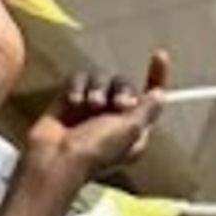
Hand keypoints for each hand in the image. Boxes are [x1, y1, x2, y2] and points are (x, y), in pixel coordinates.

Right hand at [26, 55, 169, 183]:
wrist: (55, 160)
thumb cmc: (97, 150)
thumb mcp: (131, 130)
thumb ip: (147, 109)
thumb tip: (160, 94)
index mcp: (133, 129)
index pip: (150, 97)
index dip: (157, 76)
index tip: (159, 55)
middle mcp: (113, 118)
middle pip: (124, 84)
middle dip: (121, 89)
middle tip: (117, 104)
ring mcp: (90, 109)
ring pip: (100, 79)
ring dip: (97, 89)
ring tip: (90, 104)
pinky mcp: (69, 101)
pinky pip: (78, 79)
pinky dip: (77, 87)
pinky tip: (72, 102)